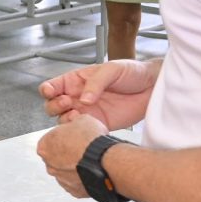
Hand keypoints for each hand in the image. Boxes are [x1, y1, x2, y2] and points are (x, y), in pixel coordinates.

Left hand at [37, 112, 106, 198]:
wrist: (105, 161)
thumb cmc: (91, 141)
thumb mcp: (82, 119)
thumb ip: (73, 121)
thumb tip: (74, 120)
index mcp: (45, 146)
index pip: (51, 139)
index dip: (64, 135)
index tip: (74, 135)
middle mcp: (49, 165)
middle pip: (57, 156)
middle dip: (68, 152)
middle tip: (83, 146)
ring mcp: (61, 179)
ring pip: (67, 170)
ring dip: (76, 165)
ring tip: (91, 158)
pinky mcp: (74, 190)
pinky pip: (77, 181)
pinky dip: (83, 176)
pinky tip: (93, 169)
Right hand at [39, 58, 157, 130]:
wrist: (153, 88)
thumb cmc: (133, 72)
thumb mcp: (112, 69)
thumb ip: (96, 83)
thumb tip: (84, 99)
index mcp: (77, 80)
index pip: (53, 86)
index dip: (48, 90)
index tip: (51, 91)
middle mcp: (78, 97)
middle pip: (53, 106)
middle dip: (55, 105)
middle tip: (68, 102)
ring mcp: (87, 112)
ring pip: (63, 120)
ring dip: (65, 120)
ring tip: (77, 115)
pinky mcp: (98, 124)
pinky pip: (82, 131)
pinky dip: (79, 131)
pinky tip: (87, 125)